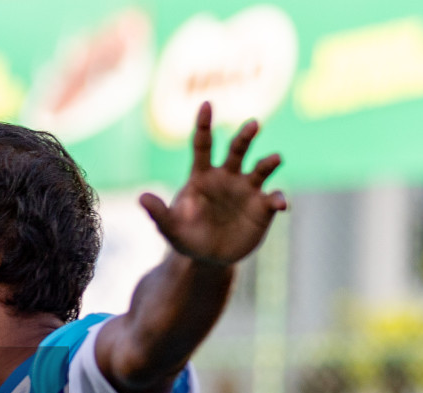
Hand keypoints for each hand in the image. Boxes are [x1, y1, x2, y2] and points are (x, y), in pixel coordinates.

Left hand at [141, 102, 286, 266]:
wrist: (208, 258)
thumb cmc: (186, 237)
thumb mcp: (170, 228)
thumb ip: (158, 213)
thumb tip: (141, 197)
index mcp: (202, 176)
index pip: (203, 145)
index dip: (204, 125)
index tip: (206, 105)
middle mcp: (227, 177)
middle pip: (237, 150)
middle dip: (245, 136)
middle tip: (254, 124)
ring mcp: (247, 190)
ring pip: (260, 169)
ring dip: (268, 162)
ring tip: (275, 159)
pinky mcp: (263, 207)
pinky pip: (274, 199)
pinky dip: (279, 200)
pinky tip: (281, 205)